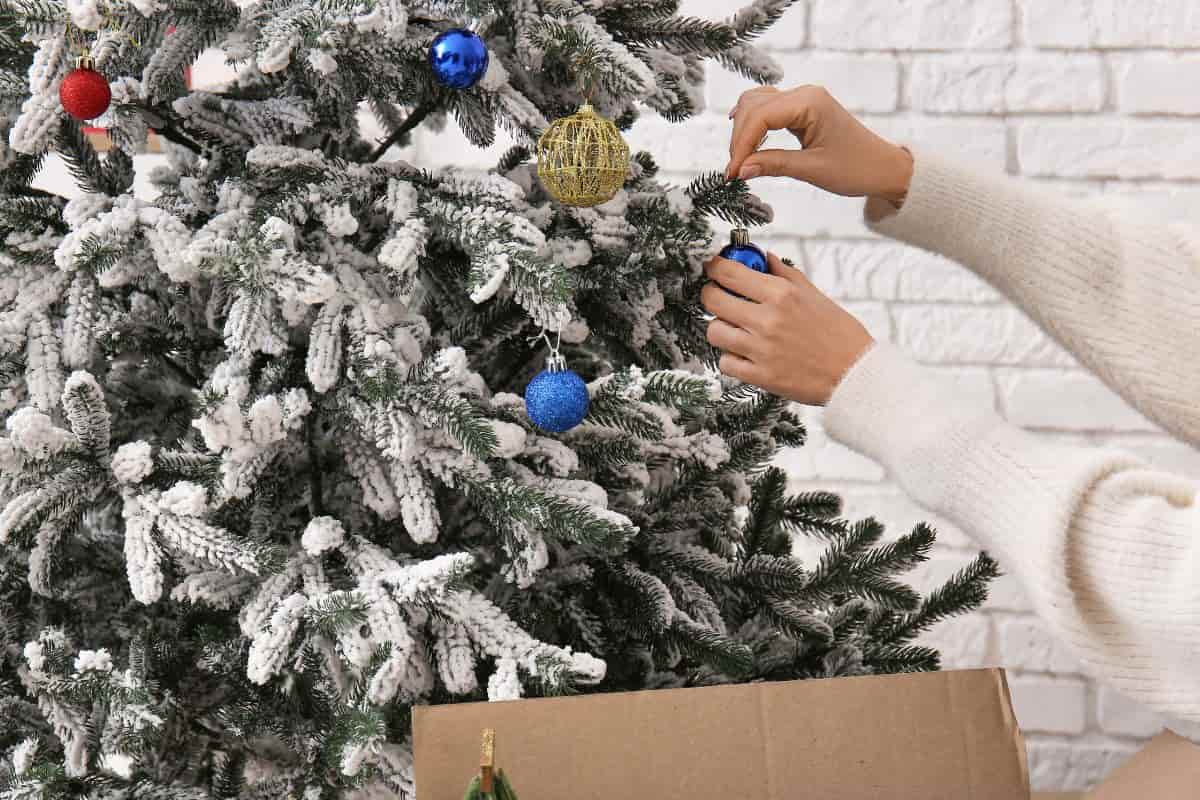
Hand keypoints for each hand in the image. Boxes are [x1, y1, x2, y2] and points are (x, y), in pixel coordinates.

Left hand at [700, 252, 873, 405]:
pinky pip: (725, 362)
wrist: (855, 373)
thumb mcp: (815, 295)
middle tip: (720, 298)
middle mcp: (767, 319)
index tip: (714, 269)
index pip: (728, 272)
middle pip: (712, 300)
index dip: (714, 268)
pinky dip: (731, 357)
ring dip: (721, 328)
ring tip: (736, 329)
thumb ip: (785, 274)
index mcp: (781, 294)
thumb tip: (764, 258)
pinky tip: (745, 354)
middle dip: (712, 295)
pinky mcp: (760, 376)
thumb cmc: (839, 333)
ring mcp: (761, 349)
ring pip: (714, 331)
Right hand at [724, 85, 912, 205]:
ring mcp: (802, 99)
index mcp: (810, 103)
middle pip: (754, 106)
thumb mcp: (813, 170)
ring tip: (740, 162)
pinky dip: (753, 126)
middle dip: (739, 139)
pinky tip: (746, 143)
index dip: (741, 144)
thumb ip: (774, 165)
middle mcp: (804, 94)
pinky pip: (767, 109)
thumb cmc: (856, 168)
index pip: (761, 116)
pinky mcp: (801, 109)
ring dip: (743, 131)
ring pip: (756, 104)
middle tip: (734, 172)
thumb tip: (741, 170)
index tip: (732, 172)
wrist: (882, 167)